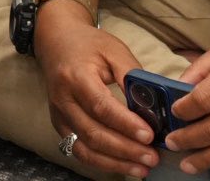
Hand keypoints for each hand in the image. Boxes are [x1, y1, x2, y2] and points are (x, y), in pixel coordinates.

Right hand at [33, 8, 158, 177]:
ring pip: (84, 148)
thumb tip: (152, 105)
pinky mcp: (60, 125)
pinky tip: (123, 166)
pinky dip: (102, 163)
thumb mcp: (114, 50)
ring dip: (115, 162)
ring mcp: (59, 115)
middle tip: (152, 157)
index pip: (101, 106)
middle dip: (125, 149)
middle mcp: (63, 99)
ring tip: (142, 168)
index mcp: (76, 76)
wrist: (56, 41)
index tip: (150, 135)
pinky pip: (79, 151)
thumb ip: (132, 75)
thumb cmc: (88, 45)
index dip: (126, 124)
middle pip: (93, 132)